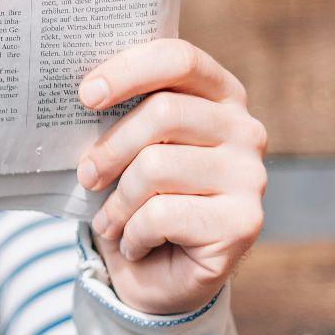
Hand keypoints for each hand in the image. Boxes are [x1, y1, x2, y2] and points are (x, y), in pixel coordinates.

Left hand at [76, 39, 265, 315]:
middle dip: (111, 148)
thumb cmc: (138, 198)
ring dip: (118, 201)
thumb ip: (120, 112)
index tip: (86, 95)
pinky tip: (135, 243)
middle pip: (164, 112)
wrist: (159, 276)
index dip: (129, 70)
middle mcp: (245, 129)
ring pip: (157, 166)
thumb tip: (82, 91)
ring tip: (110, 220)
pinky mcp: (244, 222)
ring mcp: (251, 176)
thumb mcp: (127, 147)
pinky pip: (163, 213)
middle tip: (86, 176)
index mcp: (220, 95)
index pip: (179, 59)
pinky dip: (133, 233)